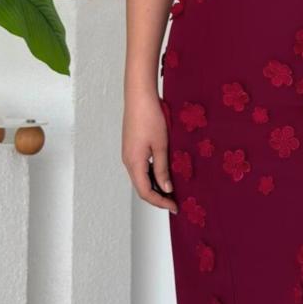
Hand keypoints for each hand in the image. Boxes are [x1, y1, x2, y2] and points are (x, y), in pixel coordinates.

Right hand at [122, 89, 176, 213]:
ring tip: (172, 189)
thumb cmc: (150, 117)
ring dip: (155, 185)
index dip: (160, 202)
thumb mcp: (161, 145)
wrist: (139, 95)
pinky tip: (163, 171)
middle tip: (175, 201)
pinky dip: (151, 174)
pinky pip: (140, 167)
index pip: (146, 192)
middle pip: (142, 187)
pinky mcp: (131, 146)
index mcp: (133, 163)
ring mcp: (128, 153)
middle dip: (158, 197)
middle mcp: (128, 161)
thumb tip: (166, 189)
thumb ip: (162, 169)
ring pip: (141, 177)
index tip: (175, 207)